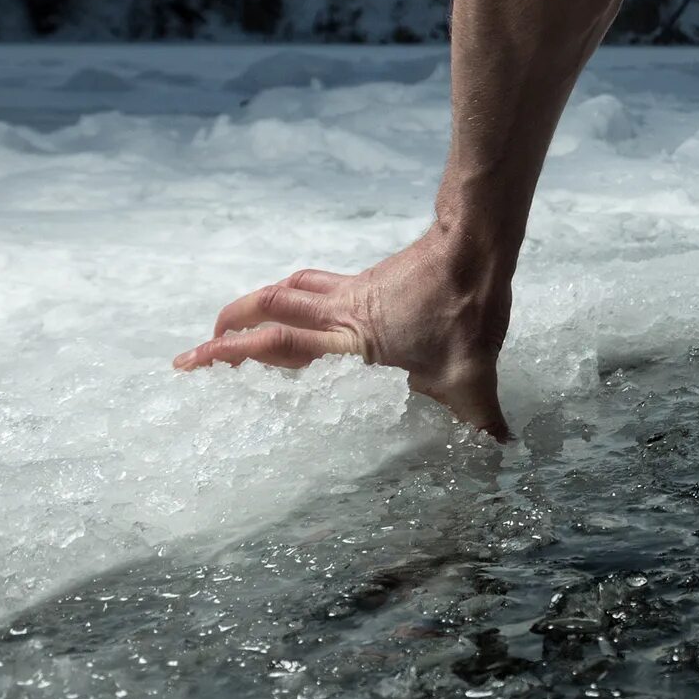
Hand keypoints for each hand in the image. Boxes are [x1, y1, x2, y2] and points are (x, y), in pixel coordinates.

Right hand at [173, 228, 513, 437]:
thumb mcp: (474, 375)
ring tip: (232, 326)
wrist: (476, 248)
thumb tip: (503, 451)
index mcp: (352, 339)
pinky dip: (292, 293)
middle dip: (227, 329)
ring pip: (287, 289)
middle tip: (197, 352)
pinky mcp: (366, 280)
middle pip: (268, 308)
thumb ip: (480, 417)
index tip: (195, 361)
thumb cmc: (468, 311)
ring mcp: (351, 292)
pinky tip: (298, 307)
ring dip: (253, 305)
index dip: (233, 352)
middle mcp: (341, 312)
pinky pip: (314, 284)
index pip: (280, 342)